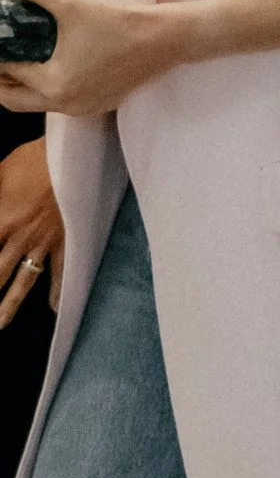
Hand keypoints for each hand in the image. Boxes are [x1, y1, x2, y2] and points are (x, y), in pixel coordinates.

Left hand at [0, 0, 188, 119]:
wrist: (167, 39)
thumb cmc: (120, 23)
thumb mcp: (72, 2)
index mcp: (55, 85)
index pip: (8, 73)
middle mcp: (66, 104)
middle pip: (15, 100)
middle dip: (1, 80)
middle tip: (0, 53)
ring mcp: (85, 107)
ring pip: (38, 103)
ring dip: (24, 84)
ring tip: (19, 57)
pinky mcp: (100, 103)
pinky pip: (61, 101)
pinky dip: (48, 87)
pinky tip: (52, 63)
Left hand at [0, 131, 62, 324]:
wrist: (73, 154)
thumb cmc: (34, 158)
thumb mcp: (0, 172)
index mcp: (1, 218)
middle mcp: (19, 236)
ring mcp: (43, 242)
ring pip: (23, 280)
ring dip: (9, 304)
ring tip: (0, 323)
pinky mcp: (64, 241)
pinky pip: (61, 271)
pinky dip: (59, 291)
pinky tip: (55, 310)